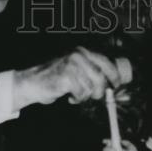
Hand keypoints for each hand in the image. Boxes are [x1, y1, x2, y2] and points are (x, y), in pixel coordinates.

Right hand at [13, 47, 130, 109]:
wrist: (34, 82)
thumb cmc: (58, 79)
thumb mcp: (77, 71)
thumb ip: (94, 74)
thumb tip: (115, 86)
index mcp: (83, 52)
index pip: (105, 62)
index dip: (114, 75)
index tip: (117, 85)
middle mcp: (78, 55)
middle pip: (100, 77)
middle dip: (101, 90)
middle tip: (95, 96)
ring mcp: (72, 65)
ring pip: (91, 87)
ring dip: (86, 96)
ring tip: (77, 94)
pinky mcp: (66, 76)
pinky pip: (81, 93)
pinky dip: (78, 98)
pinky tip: (71, 96)